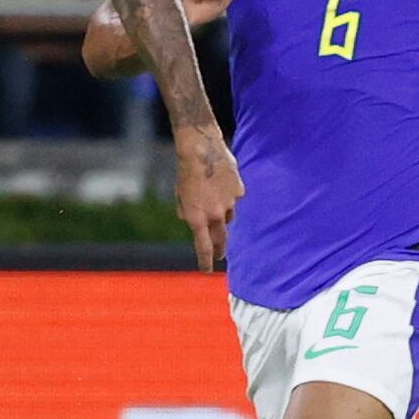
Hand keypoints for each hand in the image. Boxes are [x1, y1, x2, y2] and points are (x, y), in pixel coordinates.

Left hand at [171, 124, 242, 270]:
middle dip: (220, 249)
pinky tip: (220, 181)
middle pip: (221, 238)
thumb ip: (186, 212)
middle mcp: (214, 214)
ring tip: (212, 197)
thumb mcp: (180, 195)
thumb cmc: (185, 171)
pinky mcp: (239, 191)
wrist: (200, 148)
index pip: (203, 246)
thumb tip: (192, 221)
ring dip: (222, 214)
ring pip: (228, 216)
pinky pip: (234, 198)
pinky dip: (228, 194)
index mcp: (196, 217)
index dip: (205, 260)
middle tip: (220, 255)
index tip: (206, 270)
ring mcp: (229, 203)